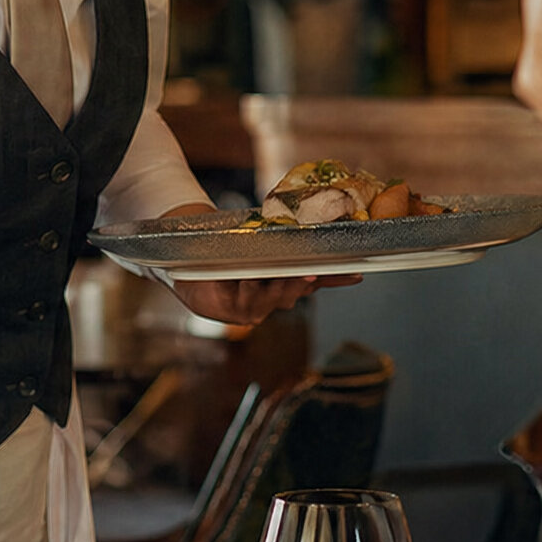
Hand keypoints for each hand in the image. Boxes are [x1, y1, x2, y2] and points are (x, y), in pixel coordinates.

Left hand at [153, 201, 354, 324]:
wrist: (183, 259)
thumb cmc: (224, 251)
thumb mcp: (259, 242)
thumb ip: (287, 242)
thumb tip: (318, 228)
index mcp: (280, 284)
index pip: (314, 283)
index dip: (335, 280)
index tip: (358, 273)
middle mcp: (268, 301)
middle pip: (294, 294)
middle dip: (302, 283)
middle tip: (312, 272)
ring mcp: (248, 310)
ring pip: (272, 301)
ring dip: (280, 288)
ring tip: (289, 275)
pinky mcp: (226, 313)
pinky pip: (244, 303)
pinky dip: (250, 289)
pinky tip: (251, 279)